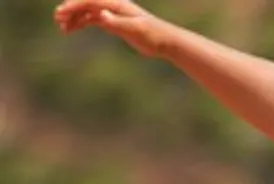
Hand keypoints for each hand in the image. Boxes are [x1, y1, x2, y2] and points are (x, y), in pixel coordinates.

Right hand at [54, 0, 176, 57]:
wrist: (166, 41)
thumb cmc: (153, 35)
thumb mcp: (135, 29)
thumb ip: (116, 22)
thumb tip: (100, 14)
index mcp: (116, 4)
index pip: (90, 2)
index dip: (74, 6)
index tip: (62, 13)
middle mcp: (112, 6)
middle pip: (85, 4)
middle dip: (70, 10)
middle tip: (57, 19)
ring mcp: (112, 14)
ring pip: (87, 12)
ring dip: (74, 18)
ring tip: (62, 28)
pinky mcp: (113, 22)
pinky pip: (92, 20)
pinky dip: (81, 23)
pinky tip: (71, 30)